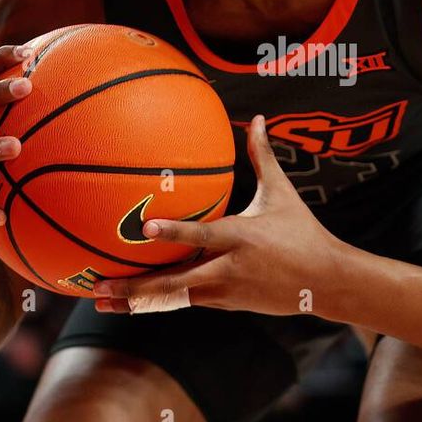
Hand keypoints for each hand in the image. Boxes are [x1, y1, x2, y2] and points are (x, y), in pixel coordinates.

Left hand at [94, 115, 344, 317]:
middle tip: (97, 287)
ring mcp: (224, 292)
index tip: (145, 228)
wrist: (324, 282)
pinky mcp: (223, 304)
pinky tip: (126, 302)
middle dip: (133, 288)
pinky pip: (184, 301)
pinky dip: (155, 301)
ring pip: (172, 298)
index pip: (203, 236)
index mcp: (241, 238)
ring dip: (135, 301)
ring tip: (98, 301)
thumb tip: (258, 117)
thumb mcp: (283, 194)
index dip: (174, 232)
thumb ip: (264, 157)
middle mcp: (227, 269)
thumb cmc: (303, 232)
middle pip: (173, 283)